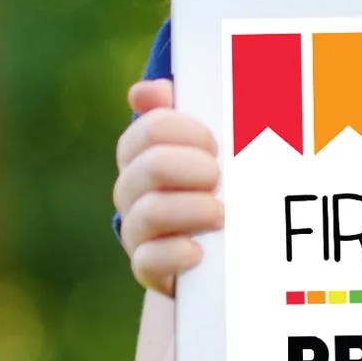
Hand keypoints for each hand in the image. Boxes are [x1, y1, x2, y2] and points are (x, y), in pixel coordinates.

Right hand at [113, 79, 223, 296]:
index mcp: (145, 154)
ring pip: (148, 213)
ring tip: (221, 214)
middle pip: (150, 166)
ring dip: (192, 209)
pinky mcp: (151, 270)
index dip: (185, 131)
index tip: (214, 144)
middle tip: (219, 177)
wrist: (227, 251)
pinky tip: (198, 252)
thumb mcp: (216, 146)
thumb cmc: (223, 186)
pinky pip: (147, 261)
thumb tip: (147, 90)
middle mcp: (134, 191)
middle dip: (192, 167)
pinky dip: (175, 254)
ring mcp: (139, 232)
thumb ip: (187, 113)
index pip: (151, 129)